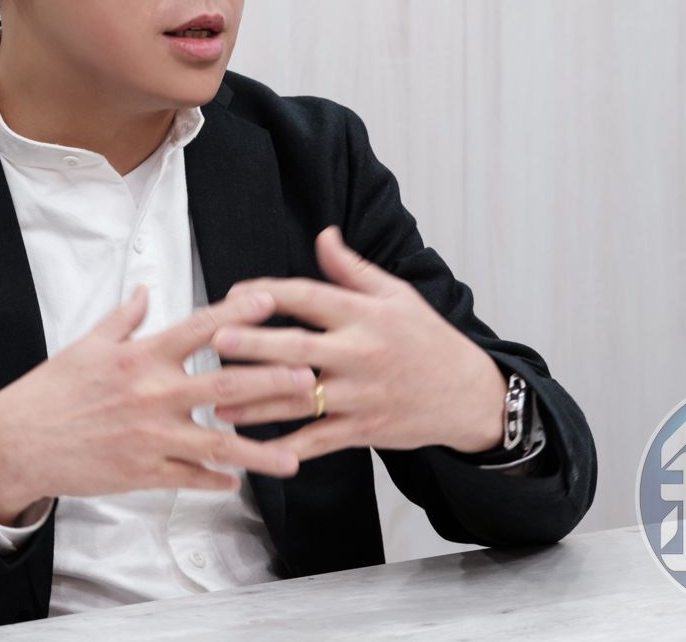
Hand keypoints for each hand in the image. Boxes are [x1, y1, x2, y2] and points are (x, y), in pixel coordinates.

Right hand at [0, 285, 312, 524]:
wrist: (19, 442)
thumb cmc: (52, 391)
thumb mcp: (87, 344)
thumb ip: (125, 318)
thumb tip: (148, 290)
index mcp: (140, 357)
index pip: (198, 329)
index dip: (237, 313)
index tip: (271, 301)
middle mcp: (152, 394)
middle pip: (223, 385)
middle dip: (270, 382)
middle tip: (310, 378)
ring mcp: (151, 437)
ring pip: (217, 444)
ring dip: (259, 449)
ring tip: (294, 455)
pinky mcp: (144, 472)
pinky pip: (191, 478)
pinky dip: (218, 480)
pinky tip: (242, 482)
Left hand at [210, 226, 506, 460]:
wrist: (469, 394)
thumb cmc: (428, 339)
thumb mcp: (397, 295)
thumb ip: (352, 268)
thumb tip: (323, 234)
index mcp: (365, 314)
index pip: (309, 296)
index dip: (269, 292)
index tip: (234, 293)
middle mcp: (360, 352)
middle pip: (298, 348)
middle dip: (255, 345)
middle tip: (216, 342)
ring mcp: (362, 394)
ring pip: (301, 399)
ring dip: (256, 403)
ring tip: (218, 404)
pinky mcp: (365, 429)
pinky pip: (320, 440)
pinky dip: (289, 448)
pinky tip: (257, 451)